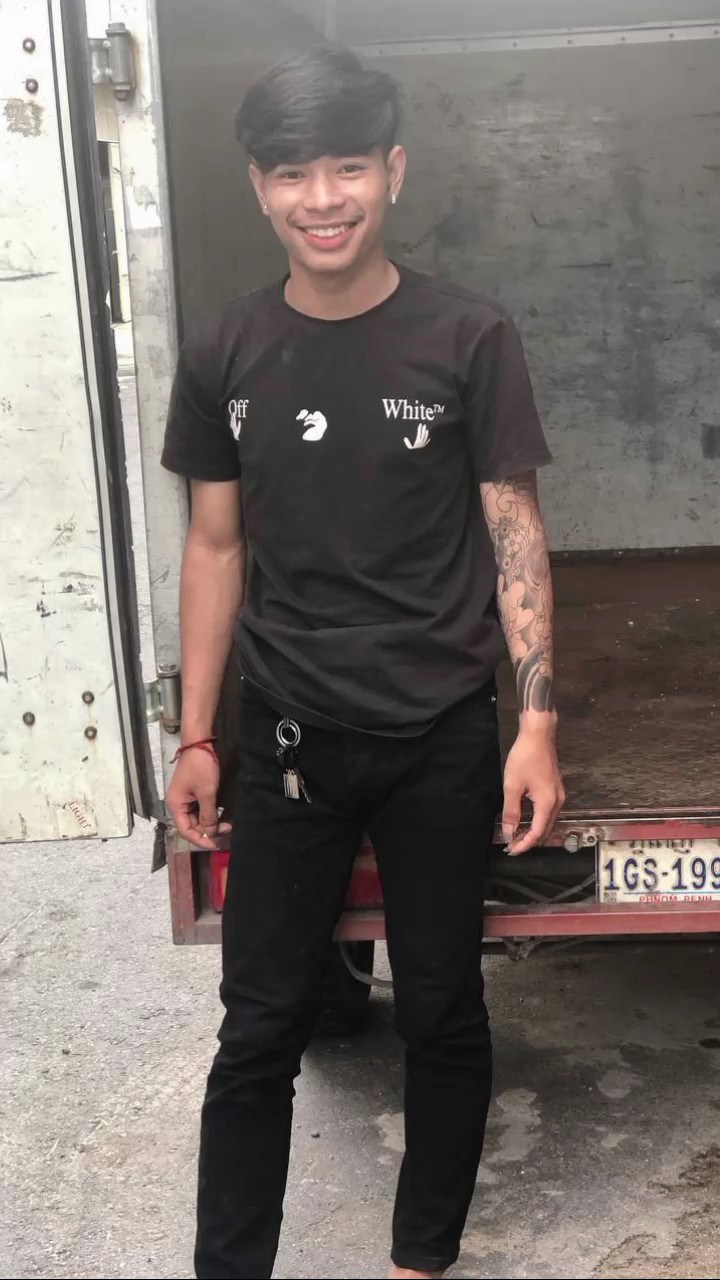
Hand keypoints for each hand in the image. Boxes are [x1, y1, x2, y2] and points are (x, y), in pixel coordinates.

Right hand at [165, 748, 229, 849]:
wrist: (200, 744)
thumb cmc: (200, 767)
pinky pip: (200, 809)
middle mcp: (178, 804)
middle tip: (227, 829)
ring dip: (211, 822)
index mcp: (175, 806)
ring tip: (227, 823)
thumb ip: (208, 815)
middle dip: (208, 830)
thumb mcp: (207, 793)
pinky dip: (210, 814)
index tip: (215, 844)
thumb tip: (210, 833)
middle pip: (191, 826)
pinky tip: (221, 814)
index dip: (200, 840)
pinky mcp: (193, 793)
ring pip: (197, 818)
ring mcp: (185, 798)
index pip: (185, 831)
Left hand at [502, 717, 564, 854]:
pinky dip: (538, 821)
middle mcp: (557, 802)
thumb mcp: (512, 786)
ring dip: (533, 831)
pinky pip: (548, 812)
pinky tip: (526, 820)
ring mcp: (559, 795)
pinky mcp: (556, 789)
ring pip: (548, 822)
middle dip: (529, 840)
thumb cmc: (525, 757)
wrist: (538, 735)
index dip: (524, 844)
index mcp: (548, 803)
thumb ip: (511, 812)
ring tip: (516, 835)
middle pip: (545, 830)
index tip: (510, 850)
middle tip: (511, 846)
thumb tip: (509, 832)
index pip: (537, 833)